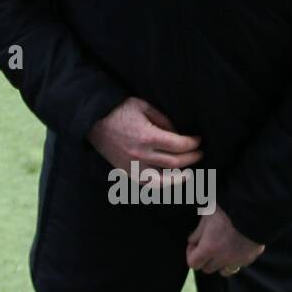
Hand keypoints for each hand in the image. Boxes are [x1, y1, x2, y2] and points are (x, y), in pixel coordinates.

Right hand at [87, 96, 201, 187]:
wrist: (92, 121)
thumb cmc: (118, 110)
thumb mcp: (143, 106)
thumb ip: (163, 120)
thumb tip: (178, 133)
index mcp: (147, 137)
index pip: (179, 146)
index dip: (192, 144)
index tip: (198, 140)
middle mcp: (141, 155)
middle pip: (175, 163)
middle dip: (191, 158)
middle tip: (199, 153)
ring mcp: (132, 166)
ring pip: (162, 180)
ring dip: (179, 178)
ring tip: (189, 174)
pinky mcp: (125, 171)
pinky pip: (146, 183)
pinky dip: (160, 184)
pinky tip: (168, 180)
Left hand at [186, 207, 263, 276]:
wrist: (253, 210)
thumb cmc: (227, 210)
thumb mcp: (207, 216)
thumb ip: (198, 232)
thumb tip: (192, 241)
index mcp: (209, 247)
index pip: (193, 263)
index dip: (190, 253)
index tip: (194, 244)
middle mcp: (223, 258)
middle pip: (207, 269)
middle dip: (204, 259)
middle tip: (206, 244)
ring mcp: (237, 260)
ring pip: (224, 271)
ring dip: (219, 263)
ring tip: (221, 248)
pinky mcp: (250, 258)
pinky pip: (238, 265)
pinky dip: (234, 260)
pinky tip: (235, 246)